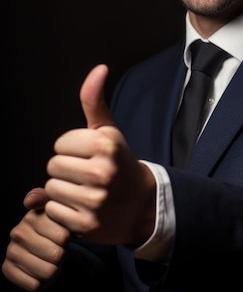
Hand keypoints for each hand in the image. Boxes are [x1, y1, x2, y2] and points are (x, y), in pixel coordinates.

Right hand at [2, 187, 70, 291]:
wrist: (40, 252)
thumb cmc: (53, 231)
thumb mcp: (58, 215)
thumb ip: (52, 202)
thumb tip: (29, 200)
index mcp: (32, 217)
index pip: (63, 236)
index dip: (67, 240)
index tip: (63, 236)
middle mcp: (18, 233)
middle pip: (56, 254)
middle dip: (61, 255)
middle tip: (56, 249)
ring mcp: (11, 252)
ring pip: (47, 271)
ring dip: (53, 269)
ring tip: (49, 260)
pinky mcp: (7, 270)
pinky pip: (35, 284)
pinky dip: (42, 282)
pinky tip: (39, 271)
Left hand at [44, 64, 155, 244]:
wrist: (142, 205)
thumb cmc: (120, 163)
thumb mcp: (109, 131)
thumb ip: (95, 100)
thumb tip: (99, 68)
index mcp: (106, 144)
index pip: (59, 144)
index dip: (70, 149)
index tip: (89, 156)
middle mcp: (101, 171)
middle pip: (53, 166)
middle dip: (65, 170)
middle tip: (86, 174)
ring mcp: (95, 199)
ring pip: (50, 189)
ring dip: (62, 191)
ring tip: (84, 190)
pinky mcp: (87, 223)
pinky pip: (53, 211)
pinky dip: (63, 211)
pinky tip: (82, 207)